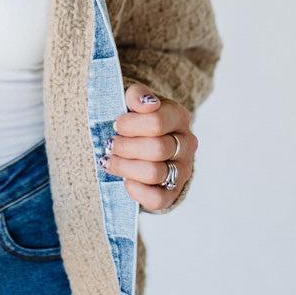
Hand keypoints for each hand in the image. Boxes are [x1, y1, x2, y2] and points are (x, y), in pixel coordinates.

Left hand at [100, 82, 197, 211]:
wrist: (143, 142)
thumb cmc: (136, 120)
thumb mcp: (134, 101)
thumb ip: (137, 95)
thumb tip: (145, 103)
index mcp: (178, 117)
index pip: (156, 122)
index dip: (130, 125)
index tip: (116, 125)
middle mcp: (186, 144)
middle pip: (156, 149)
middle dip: (124, 147)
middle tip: (109, 144)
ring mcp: (182, 170)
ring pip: (155, 173)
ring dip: (125, 167)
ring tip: (110, 160)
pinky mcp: (173, 193)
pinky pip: (158, 199)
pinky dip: (137, 191)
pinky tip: (125, 181)